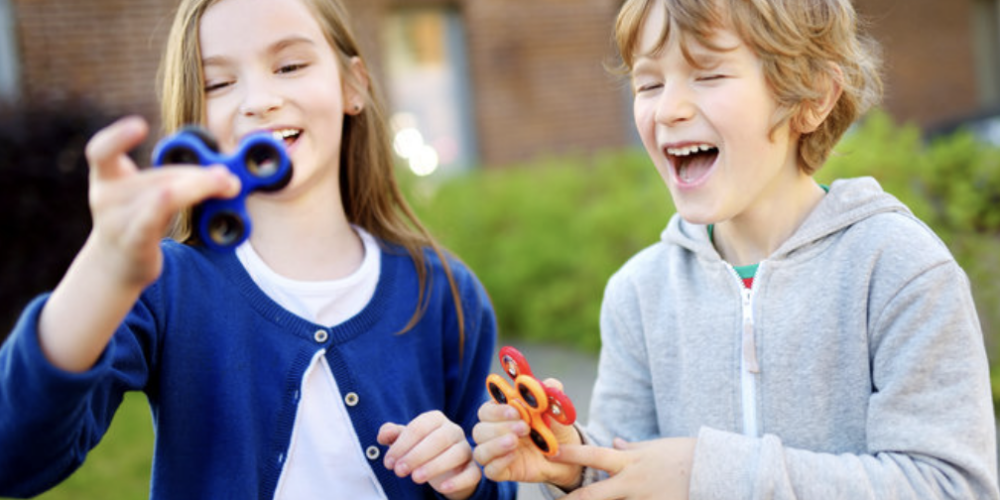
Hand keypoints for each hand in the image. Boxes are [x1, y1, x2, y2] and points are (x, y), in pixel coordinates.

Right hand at [85, 115, 239, 287]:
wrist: (114, 267)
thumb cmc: (136, 224)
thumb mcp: (145, 196)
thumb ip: (176, 181)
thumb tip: (227, 177)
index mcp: (107, 178)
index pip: (102, 152)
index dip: (118, 137)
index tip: (140, 125)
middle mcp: (106, 197)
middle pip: (159, 176)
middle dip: (197, 176)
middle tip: (227, 176)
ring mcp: (117, 221)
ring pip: (164, 192)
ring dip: (200, 186)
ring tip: (227, 185)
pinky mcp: (134, 241)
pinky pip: (153, 217)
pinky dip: (171, 201)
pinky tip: (189, 194)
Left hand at [378, 411, 480, 499]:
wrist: (445, 471)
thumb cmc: (421, 451)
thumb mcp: (405, 442)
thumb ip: (392, 435)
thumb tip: (383, 434)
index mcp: (436, 420)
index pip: (419, 427)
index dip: (402, 444)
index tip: (388, 462)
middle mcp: (454, 431)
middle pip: (439, 438)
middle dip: (416, 455)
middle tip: (399, 471)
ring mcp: (466, 449)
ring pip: (456, 454)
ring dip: (434, 466)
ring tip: (415, 478)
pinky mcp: (473, 469)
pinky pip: (472, 473)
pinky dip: (458, 481)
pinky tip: (442, 488)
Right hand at [472, 378, 581, 488]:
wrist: (567, 454)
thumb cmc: (554, 428)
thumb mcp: (555, 409)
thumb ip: (550, 393)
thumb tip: (548, 383)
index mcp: (501, 414)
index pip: (486, 410)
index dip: (497, 410)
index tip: (515, 410)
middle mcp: (495, 433)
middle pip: (479, 430)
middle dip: (499, 428)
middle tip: (524, 427)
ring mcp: (497, 454)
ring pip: (480, 451)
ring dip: (496, 445)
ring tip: (516, 442)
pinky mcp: (502, 471)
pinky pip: (489, 470)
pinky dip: (499, 462)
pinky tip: (515, 456)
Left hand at [551, 437, 696, 499]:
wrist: (716, 471)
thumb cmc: (685, 455)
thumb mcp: (656, 447)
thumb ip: (632, 448)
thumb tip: (615, 442)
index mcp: (631, 462)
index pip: (594, 455)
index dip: (571, 454)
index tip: (550, 452)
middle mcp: (633, 483)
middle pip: (594, 494)